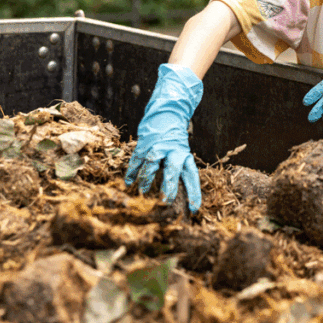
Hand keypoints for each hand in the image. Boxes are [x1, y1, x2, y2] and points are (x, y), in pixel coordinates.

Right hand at [124, 63, 203, 212]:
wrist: (167, 113)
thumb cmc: (175, 140)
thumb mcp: (181, 154)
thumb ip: (178, 171)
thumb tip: (172, 196)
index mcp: (185, 155)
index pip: (192, 177)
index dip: (194, 193)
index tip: (194, 209)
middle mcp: (173, 151)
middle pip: (173, 170)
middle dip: (169, 186)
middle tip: (166, 201)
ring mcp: (158, 146)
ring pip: (152, 164)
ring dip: (147, 180)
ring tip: (144, 193)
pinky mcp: (144, 144)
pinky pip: (137, 160)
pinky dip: (132, 171)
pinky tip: (128, 182)